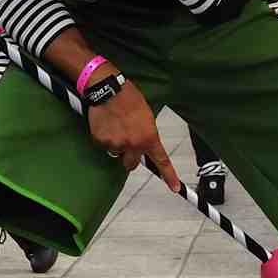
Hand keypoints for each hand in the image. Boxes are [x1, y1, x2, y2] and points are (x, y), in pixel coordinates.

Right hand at [85, 75, 180, 190]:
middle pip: (131, 164)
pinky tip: (106, 123)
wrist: (108, 88)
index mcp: (149, 137)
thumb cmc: (130, 98)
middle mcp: (133, 144)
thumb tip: (143, 144)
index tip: (175, 188)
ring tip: (115, 126)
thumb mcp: (146, 116)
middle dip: (129, 156)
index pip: (161, 161)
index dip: (169, 176)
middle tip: (126, 141)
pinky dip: (104, 137)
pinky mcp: (101, 141)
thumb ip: (147, 134)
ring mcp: (116, 144)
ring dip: (116, 145)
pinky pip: (104, 145)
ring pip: (116, 153)